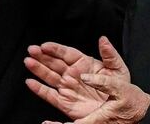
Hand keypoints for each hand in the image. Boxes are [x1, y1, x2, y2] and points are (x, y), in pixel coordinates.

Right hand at [26, 37, 149, 123]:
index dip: (55, 49)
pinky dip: (39, 89)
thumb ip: (109, 54)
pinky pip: (49, 95)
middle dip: (42, 56)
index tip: (45, 45)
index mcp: (84, 64)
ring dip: (38, 69)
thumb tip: (103, 39)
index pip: (66, 53)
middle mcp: (73, 74)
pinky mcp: (66, 102)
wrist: (121, 111)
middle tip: (32, 50)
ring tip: (28, 61)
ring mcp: (68, 87)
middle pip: (54, 63)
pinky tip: (30, 82)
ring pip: (49, 76)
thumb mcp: (118, 70)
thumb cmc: (120, 88)